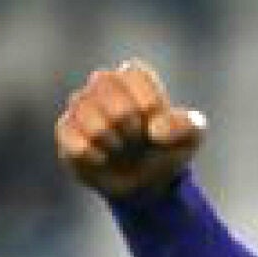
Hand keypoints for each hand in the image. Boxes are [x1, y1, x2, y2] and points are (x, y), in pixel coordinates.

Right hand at [54, 59, 205, 199]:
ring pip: (93, 122)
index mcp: (134, 77)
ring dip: (114, 144)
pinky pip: (77, 144)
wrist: (147, 181)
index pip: (134, 75)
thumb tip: (154, 130)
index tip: (158, 125)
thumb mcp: (192, 136)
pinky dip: (96, 158)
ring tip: (121, 148)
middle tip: (137, 139)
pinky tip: (103, 159)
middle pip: (114, 101)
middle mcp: (103, 84)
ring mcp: (80, 105)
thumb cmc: (168, 149)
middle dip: (131, 128)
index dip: (149, 105)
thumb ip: (187, 124)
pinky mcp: (65, 130)